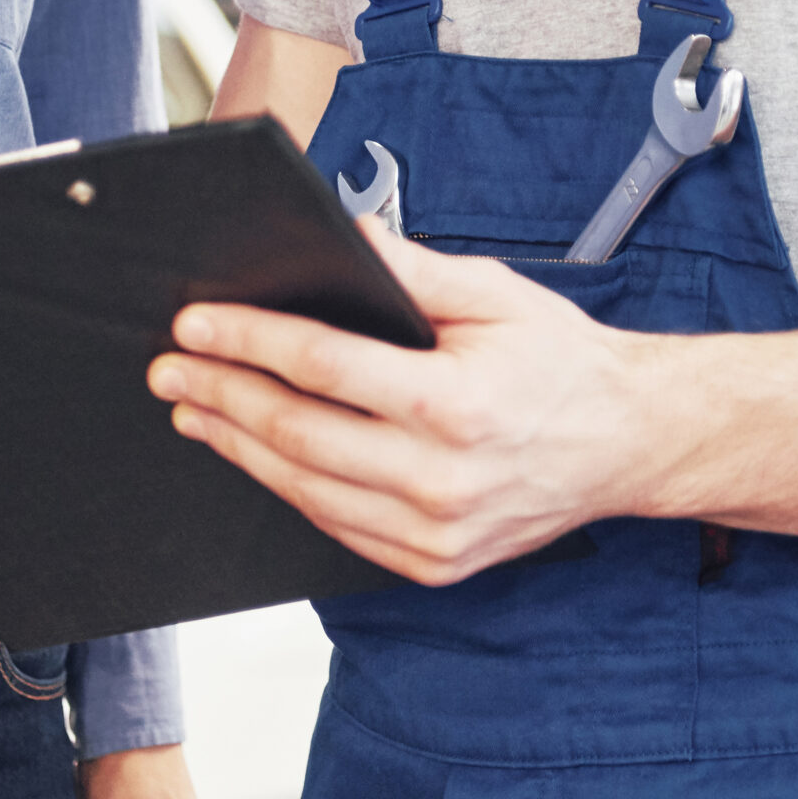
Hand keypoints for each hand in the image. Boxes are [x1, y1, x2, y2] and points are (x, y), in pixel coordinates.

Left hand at [146, 222, 661, 584]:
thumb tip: (337, 234)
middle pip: (297, 433)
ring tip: (194, 410)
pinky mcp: (431, 564)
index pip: (321, 367)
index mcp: (456, 405)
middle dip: (220, 396)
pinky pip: (335, 526)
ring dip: (237, 446)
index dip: (248, 341)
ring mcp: (435, 534)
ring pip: (304, 489)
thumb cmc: (560, 364)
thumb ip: (410, 268)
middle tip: (170, 370)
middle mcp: (441, 479)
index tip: (195, 324)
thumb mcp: (495, 295)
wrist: (626, 444)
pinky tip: (256, 454)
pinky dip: (286, 487)